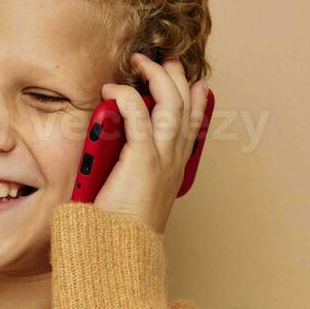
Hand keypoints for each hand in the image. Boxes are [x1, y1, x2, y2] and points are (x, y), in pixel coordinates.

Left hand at [92, 52, 209, 234]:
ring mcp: (162, 157)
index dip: (197, 100)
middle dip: (175, 75)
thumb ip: (134, 172)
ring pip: (170, 102)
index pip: (194, 125)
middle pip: (185, 104)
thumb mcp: (135, 195)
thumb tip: (118, 155)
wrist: (122, 249)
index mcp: (176, 168)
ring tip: (139, 61)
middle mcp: (175, 159)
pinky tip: (113, 89)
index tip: (193, 82)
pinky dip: (126, 96)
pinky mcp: (143, 158)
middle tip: (162, 58)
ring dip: (155, 75)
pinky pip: (139, 115)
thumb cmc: (122, 227)